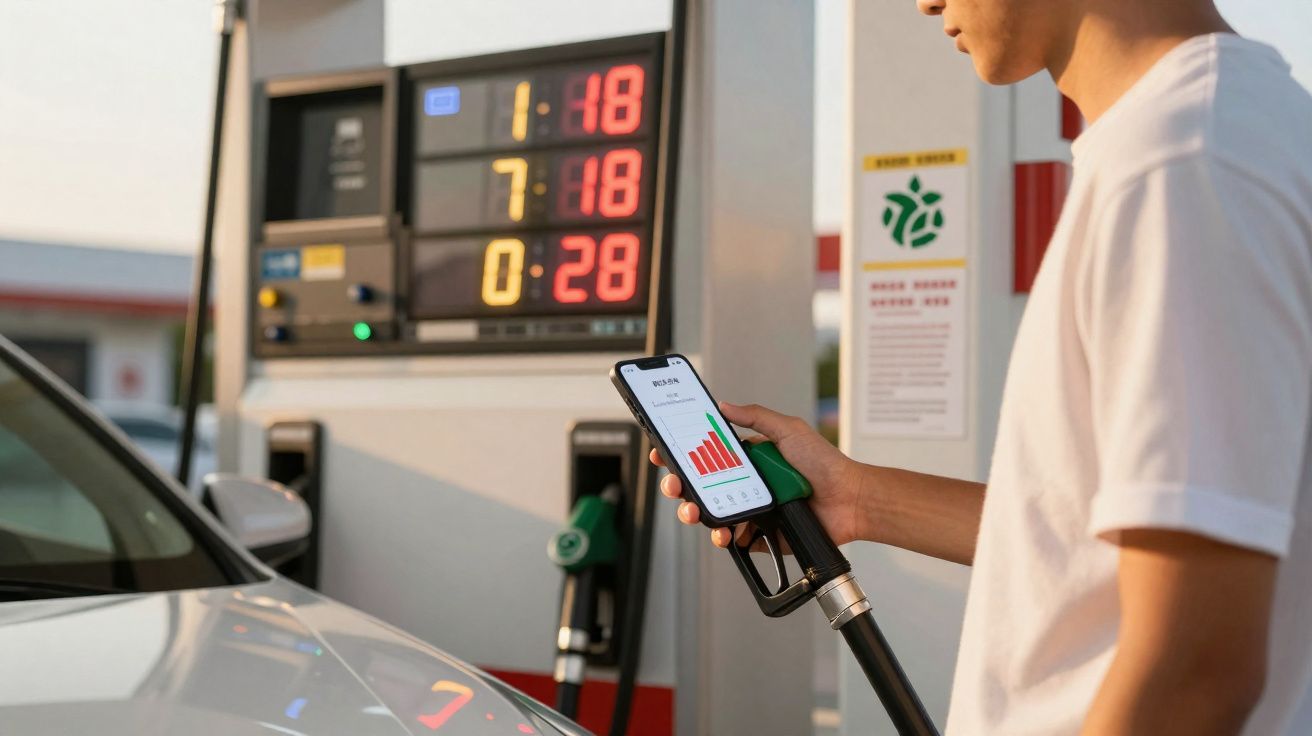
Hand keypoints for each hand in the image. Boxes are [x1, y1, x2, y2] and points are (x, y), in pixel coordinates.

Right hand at [651, 401, 865, 548]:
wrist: (849, 499)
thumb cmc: (824, 464)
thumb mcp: (789, 430)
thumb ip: (756, 417)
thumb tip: (724, 405)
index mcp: (746, 460)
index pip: (705, 457)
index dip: (681, 456)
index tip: (664, 453)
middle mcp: (744, 485)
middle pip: (699, 488)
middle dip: (679, 488)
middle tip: (675, 486)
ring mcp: (750, 511)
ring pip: (710, 515)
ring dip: (694, 514)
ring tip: (694, 513)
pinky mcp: (759, 536)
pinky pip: (733, 538)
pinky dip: (723, 536)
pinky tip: (725, 532)